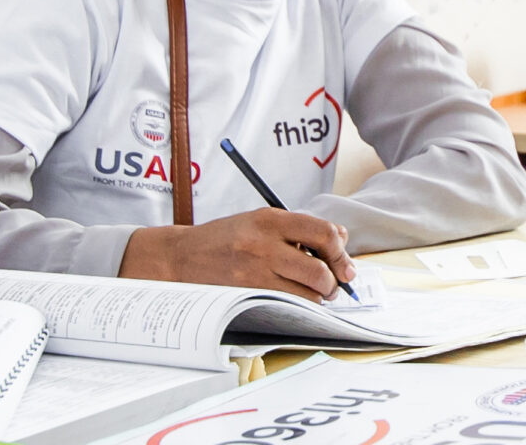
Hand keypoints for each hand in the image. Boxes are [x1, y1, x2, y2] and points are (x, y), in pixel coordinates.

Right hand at [119, 209, 355, 297]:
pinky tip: (293, 300)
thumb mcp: (260, 220)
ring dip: (317, 298)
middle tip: (333, 287)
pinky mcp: (245, 294)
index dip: (341, 252)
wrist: (180, 256)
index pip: (324, 232)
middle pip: (320, 269)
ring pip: (307, 293)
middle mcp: (264, 243)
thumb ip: (300, 228)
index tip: (345, 265)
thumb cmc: (224, 239)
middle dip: (334, 283)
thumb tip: (342, 238)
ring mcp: (254, 271)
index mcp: (271, 219)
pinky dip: (298, 306)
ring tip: (312, 294)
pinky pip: (286, 305)